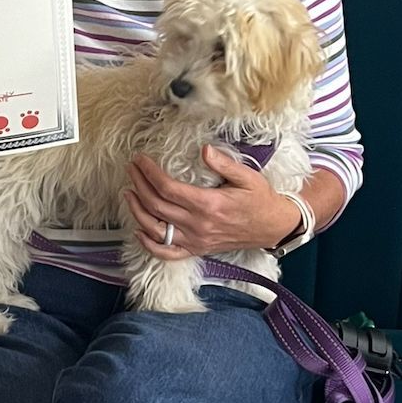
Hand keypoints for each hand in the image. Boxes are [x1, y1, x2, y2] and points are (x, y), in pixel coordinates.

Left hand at [124, 146, 297, 261]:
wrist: (273, 227)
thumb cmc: (260, 199)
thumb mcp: (247, 176)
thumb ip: (224, 163)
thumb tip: (204, 150)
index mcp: (209, 204)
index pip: (168, 188)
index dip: (149, 173)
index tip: (140, 160)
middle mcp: (199, 225)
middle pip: (157, 205)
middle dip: (139, 184)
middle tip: (131, 169)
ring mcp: (196, 240)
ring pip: (156, 229)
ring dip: (137, 211)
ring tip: (128, 192)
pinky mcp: (197, 249)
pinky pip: (167, 252)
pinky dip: (149, 244)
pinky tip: (139, 230)